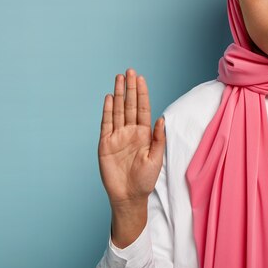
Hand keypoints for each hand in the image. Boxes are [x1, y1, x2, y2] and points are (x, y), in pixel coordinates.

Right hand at [97, 68, 164, 208]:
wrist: (129, 196)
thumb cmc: (145, 180)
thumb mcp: (156, 158)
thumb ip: (158, 138)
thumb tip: (162, 119)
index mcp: (144, 134)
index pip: (142, 108)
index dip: (142, 93)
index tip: (141, 78)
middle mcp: (130, 132)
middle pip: (129, 105)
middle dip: (130, 88)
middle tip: (129, 71)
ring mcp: (117, 136)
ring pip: (117, 110)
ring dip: (118, 94)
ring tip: (119, 78)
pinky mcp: (105, 144)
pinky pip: (106, 124)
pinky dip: (106, 110)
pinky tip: (108, 98)